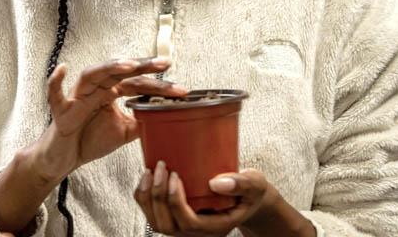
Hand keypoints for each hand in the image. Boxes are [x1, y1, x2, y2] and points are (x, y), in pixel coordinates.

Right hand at [33, 57, 186, 183]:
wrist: (67, 158)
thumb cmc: (90, 140)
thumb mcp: (124, 132)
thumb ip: (141, 121)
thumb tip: (165, 116)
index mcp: (110, 92)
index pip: (137, 83)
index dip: (158, 85)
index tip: (181, 89)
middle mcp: (96, 89)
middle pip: (119, 72)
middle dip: (142, 67)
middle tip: (164, 64)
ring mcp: (78, 96)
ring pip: (92, 74)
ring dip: (109, 67)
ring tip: (129, 65)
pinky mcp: (61, 110)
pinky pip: (55, 93)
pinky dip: (56, 80)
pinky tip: (63, 69)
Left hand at [134, 163, 314, 235]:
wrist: (246, 197)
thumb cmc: (249, 191)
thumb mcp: (254, 184)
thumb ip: (241, 183)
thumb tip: (216, 182)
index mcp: (216, 227)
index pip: (190, 224)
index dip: (176, 202)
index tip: (175, 175)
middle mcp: (198, 232)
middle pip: (167, 225)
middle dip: (158, 196)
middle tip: (161, 167)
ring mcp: (184, 226)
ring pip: (156, 221)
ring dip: (147, 196)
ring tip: (150, 171)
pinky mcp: (175, 216)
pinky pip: (152, 213)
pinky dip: (143, 195)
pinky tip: (147, 176)